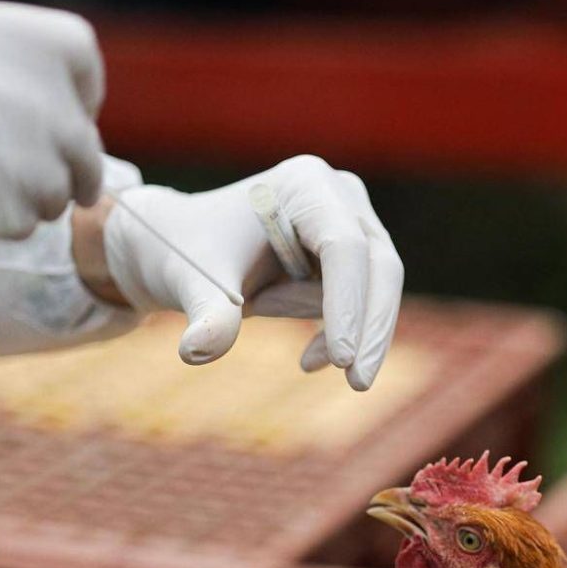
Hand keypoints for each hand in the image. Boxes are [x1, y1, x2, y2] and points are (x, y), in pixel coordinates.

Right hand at [0, 0, 103, 301]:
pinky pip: (25, 220)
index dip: (81, 95)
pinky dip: (2, 229)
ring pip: (58, 179)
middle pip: (75, 125)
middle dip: (71, 166)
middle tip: (46, 189)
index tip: (66, 126)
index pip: (73, 48)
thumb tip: (71, 110)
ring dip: (37, 202)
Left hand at [97, 155, 404, 390]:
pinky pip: (364, 301)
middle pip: (379, 266)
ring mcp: (354, 220)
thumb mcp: (192, 284)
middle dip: (370, 328)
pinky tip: (307, 359)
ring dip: (339, 329)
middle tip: (357, 383)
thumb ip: (207, 315)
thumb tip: (198, 350)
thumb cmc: (187, 254)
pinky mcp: (356, 251)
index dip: (347, 302)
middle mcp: (339, 195)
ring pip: (375, 288)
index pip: (343, 247)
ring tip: (283, 332)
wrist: (186, 245)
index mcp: (303, 184)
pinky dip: (339, 332)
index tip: (341, 358)